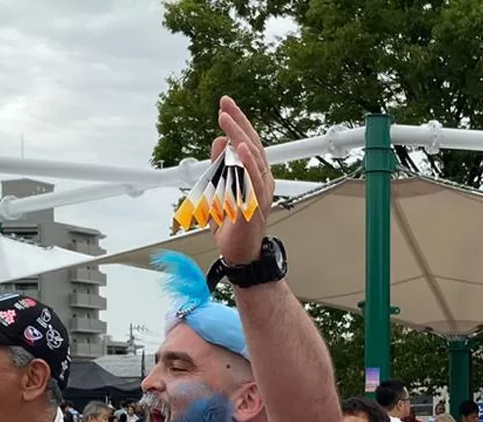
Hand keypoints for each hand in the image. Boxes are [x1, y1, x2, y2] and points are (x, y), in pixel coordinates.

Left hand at [209, 96, 274, 265]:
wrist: (240, 255)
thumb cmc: (233, 226)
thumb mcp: (220, 190)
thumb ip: (220, 166)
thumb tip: (220, 142)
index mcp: (255, 176)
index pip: (249, 143)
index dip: (239, 122)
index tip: (226, 105)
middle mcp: (262, 183)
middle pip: (253, 146)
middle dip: (239, 123)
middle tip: (225, 105)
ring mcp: (260, 195)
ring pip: (253, 160)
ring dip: (240, 138)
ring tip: (228, 121)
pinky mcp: (254, 207)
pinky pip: (252, 182)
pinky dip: (247, 164)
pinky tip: (241, 149)